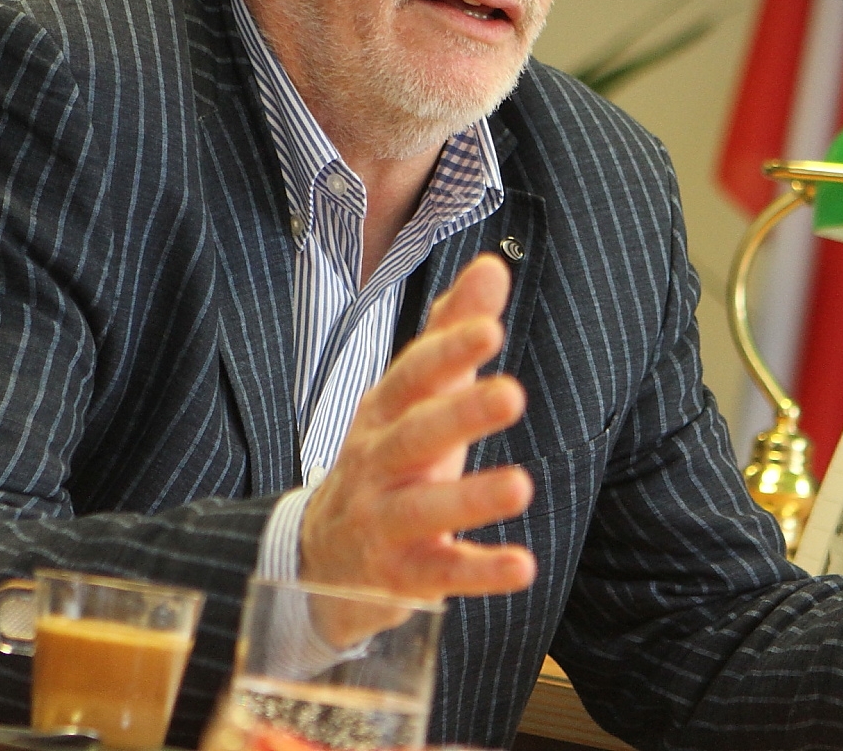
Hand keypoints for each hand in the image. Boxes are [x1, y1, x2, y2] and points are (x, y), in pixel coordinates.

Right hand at [300, 254, 535, 599]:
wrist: (320, 559)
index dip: (446, 352)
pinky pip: (440, 573)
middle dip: (460, 414)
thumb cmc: (388, 460)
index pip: (411, 376)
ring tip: (521, 486)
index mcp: (383, 413)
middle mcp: (375, 464)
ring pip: (422, 508)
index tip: (488, 329)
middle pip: (413, 436)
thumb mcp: (415, 397)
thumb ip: (453, 332)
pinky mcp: (400, 576)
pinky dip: (478, 572)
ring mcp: (382, 522)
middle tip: (512, 394)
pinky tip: (522, 567)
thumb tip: (493, 266)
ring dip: (471, 498)